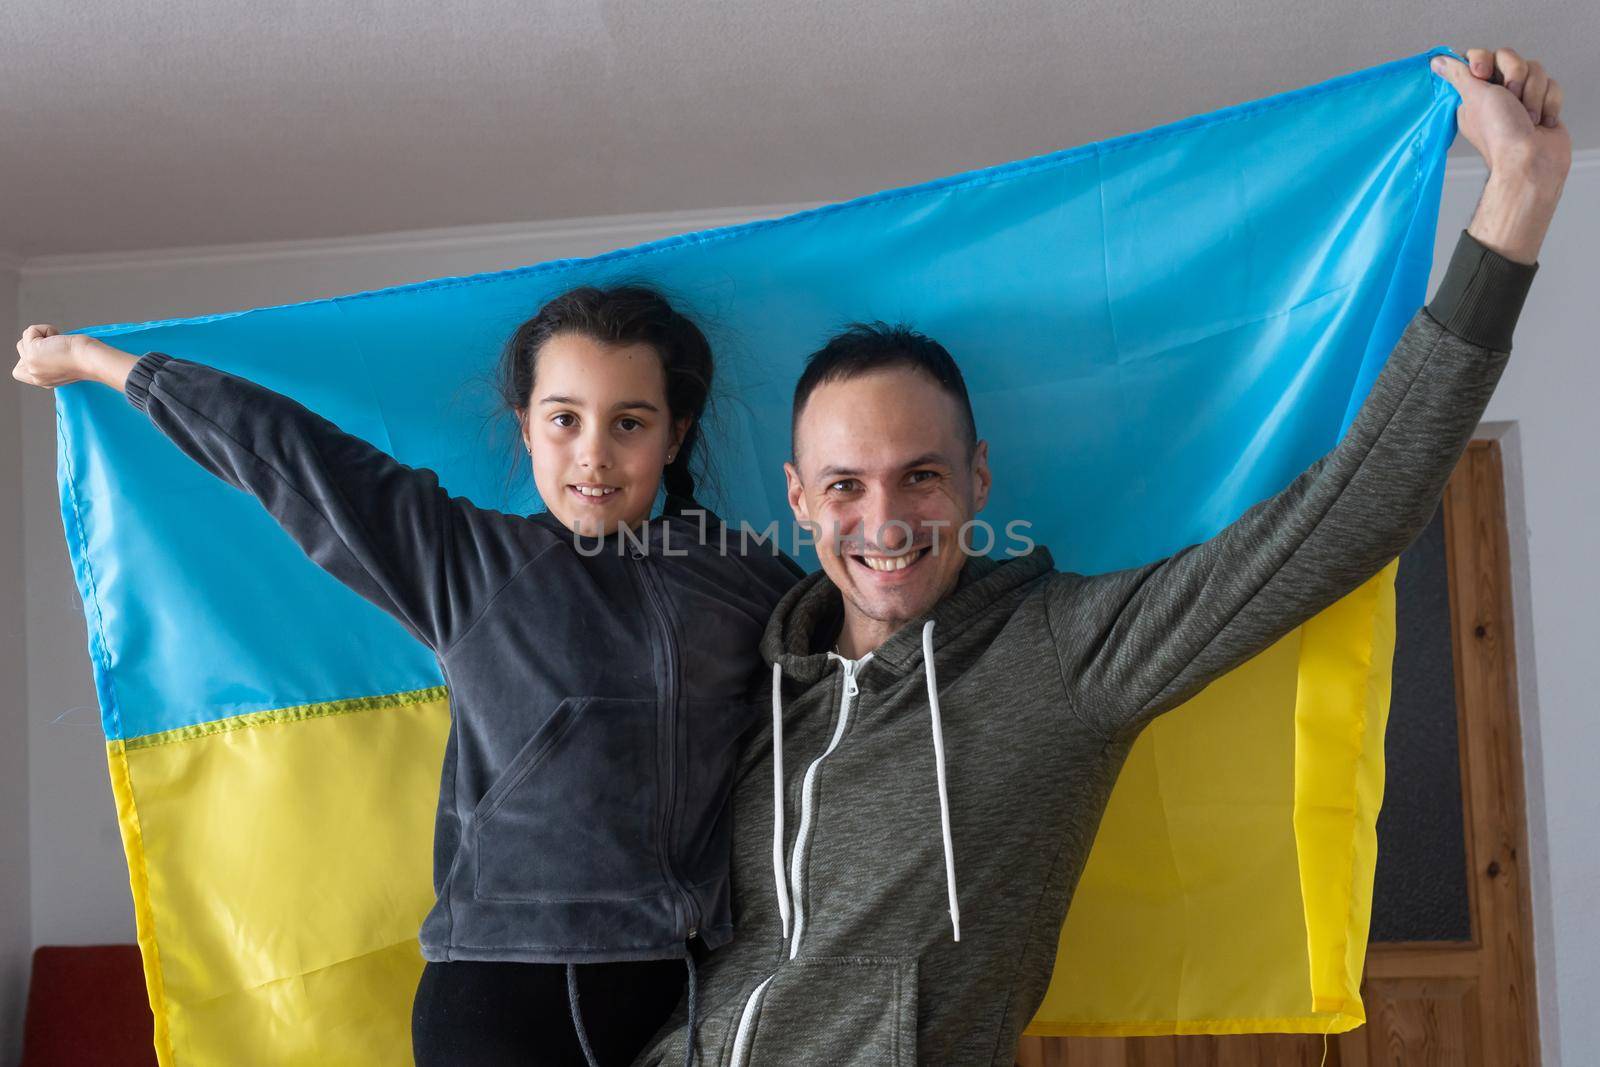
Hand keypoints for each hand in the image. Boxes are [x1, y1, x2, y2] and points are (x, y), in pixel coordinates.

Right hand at [13, 326, 126, 389]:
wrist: (92, 360)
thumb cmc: (87, 359)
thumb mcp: (63, 365)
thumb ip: (48, 361)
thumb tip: (43, 345)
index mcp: (43, 381)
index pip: (19, 371)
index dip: (28, 357)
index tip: (48, 353)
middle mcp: (35, 376)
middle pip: (21, 351)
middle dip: (34, 343)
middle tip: (55, 347)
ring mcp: (31, 365)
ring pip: (24, 340)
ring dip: (42, 335)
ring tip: (60, 343)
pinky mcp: (32, 353)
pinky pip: (30, 331)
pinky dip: (46, 328)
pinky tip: (59, 337)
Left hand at [1432, 47, 1570, 187]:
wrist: (1532, 159)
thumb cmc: (1501, 133)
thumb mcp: (1473, 96)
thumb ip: (1458, 75)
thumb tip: (1438, 61)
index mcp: (1474, 93)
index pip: (1480, 57)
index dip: (1485, 60)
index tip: (1482, 74)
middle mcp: (1496, 94)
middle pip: (1511, 58)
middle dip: (1516, 77)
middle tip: (1511, 99)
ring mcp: (1521, 99)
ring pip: (1536, 70)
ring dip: (1534, 94)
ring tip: (1527, 116)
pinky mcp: (1543, 104)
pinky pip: (1552, 85)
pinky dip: (1549, 103)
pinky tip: (1540, 121)